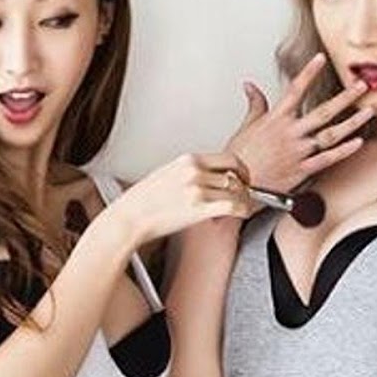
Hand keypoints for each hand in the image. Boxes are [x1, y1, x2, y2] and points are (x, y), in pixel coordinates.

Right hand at [106, 151, 253, 245]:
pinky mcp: (199, 208)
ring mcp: (197, 188)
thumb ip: (188, 172)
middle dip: (246, 183)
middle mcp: (194, 171)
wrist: (130, 218)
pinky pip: (234, 205)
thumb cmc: (143, 201)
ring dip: (244, 199)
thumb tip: (207, 178)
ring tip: (241, 207)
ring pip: (237, 189)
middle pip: (236, 171)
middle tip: (246, 192)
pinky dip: (243, 210)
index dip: (241, 169)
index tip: (242, 178)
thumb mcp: (167, 174)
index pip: (227, 158)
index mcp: (187, 160)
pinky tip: (241, 214)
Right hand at [226, 53, 372, 196]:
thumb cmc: (238, 158)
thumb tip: (250, 86)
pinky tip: (357, 142)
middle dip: (345, 97)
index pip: (295, 89)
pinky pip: (327, 159)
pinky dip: (343, 151)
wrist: (236, 185)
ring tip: (368, 111)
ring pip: (331, 134)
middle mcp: (289, 133)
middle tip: (362, 86)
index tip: (320, 58)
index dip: (308, 72)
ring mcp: (297, 151)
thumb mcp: (245, 126)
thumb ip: (255, 104)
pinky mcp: (301, 170)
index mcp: (276, 119)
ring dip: (352, 122)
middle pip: (323, 111)